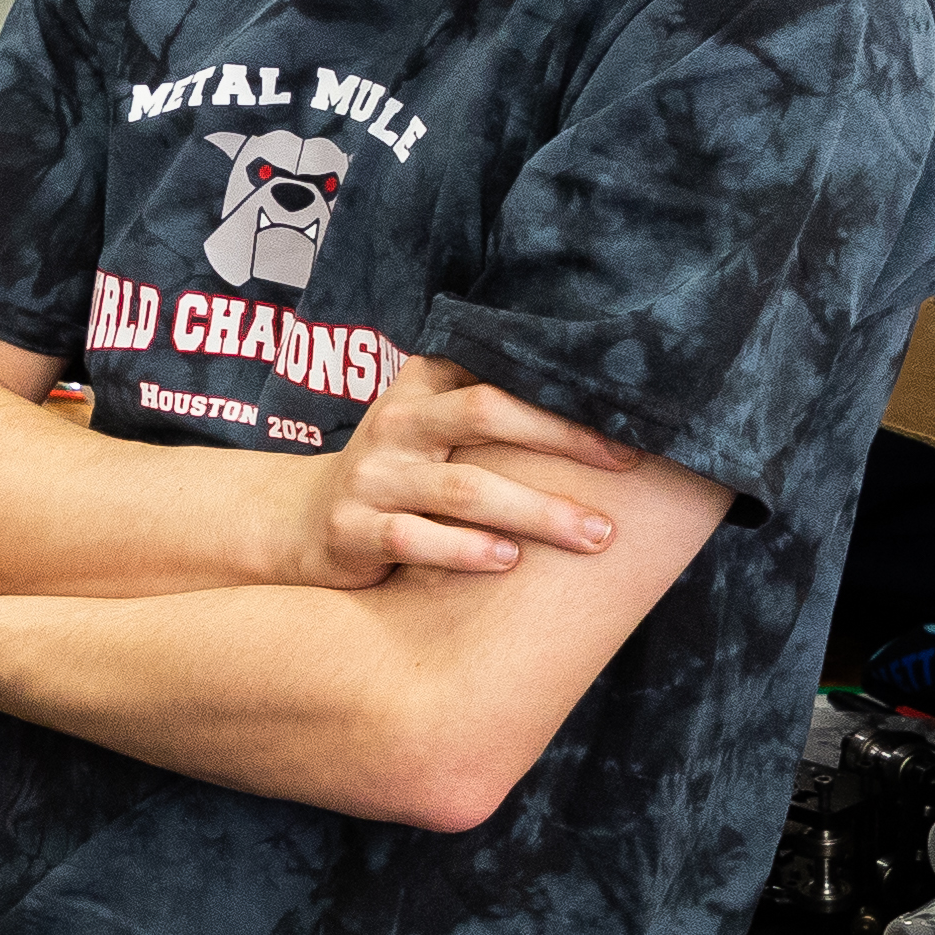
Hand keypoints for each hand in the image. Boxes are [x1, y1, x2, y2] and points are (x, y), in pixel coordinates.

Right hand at [279, 356, 637, 587]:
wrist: (305, 524)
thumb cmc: (402, 475)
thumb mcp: (435, 427)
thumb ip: (494, 408)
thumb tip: (608, 409)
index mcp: (425, 385)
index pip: (502, 374)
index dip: (566, 394)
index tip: (629, 423)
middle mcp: (398, 422)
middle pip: (486, 414)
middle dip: (563, 440)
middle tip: (625, 468)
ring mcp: (373, 476)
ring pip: (463, 489)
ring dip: (535, 513)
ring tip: (592, 536)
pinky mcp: (353, 529)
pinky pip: (414, 538)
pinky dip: (464, 550)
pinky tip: (508, 561)